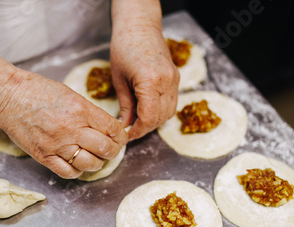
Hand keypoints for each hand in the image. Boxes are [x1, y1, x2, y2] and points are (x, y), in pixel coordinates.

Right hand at [0, 72, 128, 178]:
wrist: (8, 97)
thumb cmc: (38, 91)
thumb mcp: (70, 94)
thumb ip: (89, 112)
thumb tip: (107, 128)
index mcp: (81, 109)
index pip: (113, 129)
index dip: (121, 136)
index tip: (120, 138)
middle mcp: (72, 128)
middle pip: (105, 148)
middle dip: (113, 151)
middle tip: (111, 150)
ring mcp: (57, 144)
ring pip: (90, 163)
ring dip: (98, 163)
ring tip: (96, 158)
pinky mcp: (44, 156)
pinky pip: (68, 172)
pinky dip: (78, 171)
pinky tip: (79, 164)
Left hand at [110, 1, 178, 140]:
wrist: (139, 25)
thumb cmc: (124, 47)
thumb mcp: (119, 79)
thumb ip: (125, 105)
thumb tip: (126, 124)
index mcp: (150, 81)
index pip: (149, 117)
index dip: (138, 130)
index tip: (128, 134)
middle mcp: (167, 81)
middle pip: (161, 117)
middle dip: (146, 128)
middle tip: (130, 131)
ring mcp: (174, 79)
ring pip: (169, 112)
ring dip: (154, 121)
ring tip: (138, 122)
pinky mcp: (175, 77)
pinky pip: (171, 102)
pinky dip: (160, 110)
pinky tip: (146, 110)